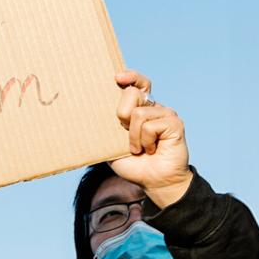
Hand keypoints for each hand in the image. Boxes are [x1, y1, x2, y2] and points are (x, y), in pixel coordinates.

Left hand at [109, 70, 193, 205]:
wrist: (154, 181)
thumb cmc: (133, 164)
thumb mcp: (112, 145)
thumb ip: (106, 129)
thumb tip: (83, 118)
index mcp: (140, 109)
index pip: (138, 84)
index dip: (130, 76)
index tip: (117, 77)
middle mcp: (154, 107)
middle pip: (132, 93)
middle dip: (121, 116)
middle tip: (126, 134)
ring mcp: (166, 114)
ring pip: (139, 113)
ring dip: (133, 137)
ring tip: (140, 149)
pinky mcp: (175, 123)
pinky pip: (150, 126)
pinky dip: (145, 142)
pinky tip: (152, 150)